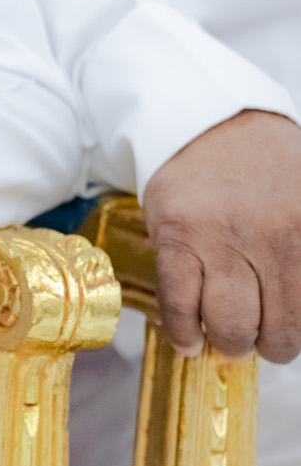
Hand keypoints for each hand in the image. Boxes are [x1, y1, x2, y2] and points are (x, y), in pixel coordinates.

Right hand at [141, 110, 300, 360]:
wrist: (209, 120)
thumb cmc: (266, 166)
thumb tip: (300, 306)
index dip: (293, 334)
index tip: (282, 333)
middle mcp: (269, 238)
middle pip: (274, 329)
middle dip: (266, 344)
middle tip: (256, 338)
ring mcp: (219, 238)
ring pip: (227, 323)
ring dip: (228, 342)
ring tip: (224, 337)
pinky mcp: (177, 235)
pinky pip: (178, 302)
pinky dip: (183, 331)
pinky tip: (189, 339)